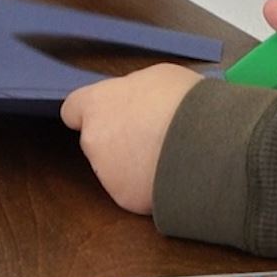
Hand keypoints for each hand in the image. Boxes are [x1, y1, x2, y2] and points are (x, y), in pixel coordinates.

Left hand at [60, 64, 202, 214]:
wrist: (204, 144)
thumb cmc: (182, 101)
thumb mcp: (157, 77)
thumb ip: (133, 91)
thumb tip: (135, 101)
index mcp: (97, 104)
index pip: (73, 110)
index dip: (91, 113)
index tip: (106, 115)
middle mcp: (93, 140)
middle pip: (96, 141)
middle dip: (117, 140)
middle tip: (150, 136)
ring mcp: (106, 173)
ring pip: (114, 169)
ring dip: (133, 165)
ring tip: (168, 156)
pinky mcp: (124, 199)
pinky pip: (133, 191)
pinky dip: (148, 186)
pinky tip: (171, 175)